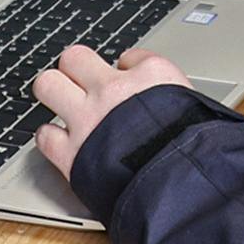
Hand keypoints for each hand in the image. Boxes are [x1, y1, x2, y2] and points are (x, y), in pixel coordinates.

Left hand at [31, 43, 192, 182]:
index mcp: (151, 75)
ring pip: (47, 84)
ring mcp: (88, 120)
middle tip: (81, 84)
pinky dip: (50, 138)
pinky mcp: (71, 153)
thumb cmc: (196, 152)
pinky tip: (62, 141)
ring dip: (54, 94)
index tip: (126, 81)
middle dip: (75, 70)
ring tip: (62, 103)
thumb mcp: (199, 110)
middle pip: (74, 57)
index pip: (128, 56)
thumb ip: (175, 98)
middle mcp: (114, 90)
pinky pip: (44, 134)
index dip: (125, 70)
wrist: (182, 187)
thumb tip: (168, 97)